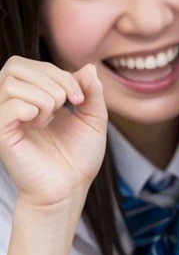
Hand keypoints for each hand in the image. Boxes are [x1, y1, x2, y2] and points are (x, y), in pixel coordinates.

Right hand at [0, 57, 106, 208]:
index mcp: (30, 97)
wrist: (69, 189)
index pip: (31, 65)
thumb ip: (92, 92)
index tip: (80, 99)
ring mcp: (4, 117)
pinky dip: (31, 109)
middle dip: (51, 79)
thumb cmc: (78, 158)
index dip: (60, 74)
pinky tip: (39, 125)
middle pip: (16, 65)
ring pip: (11, 82)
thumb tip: (88, 67)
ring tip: (52, 117)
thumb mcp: (94, 119)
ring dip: (43, 96)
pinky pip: (7, 106)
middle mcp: (12, 104)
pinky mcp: (0, 133)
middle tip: (68, 104)